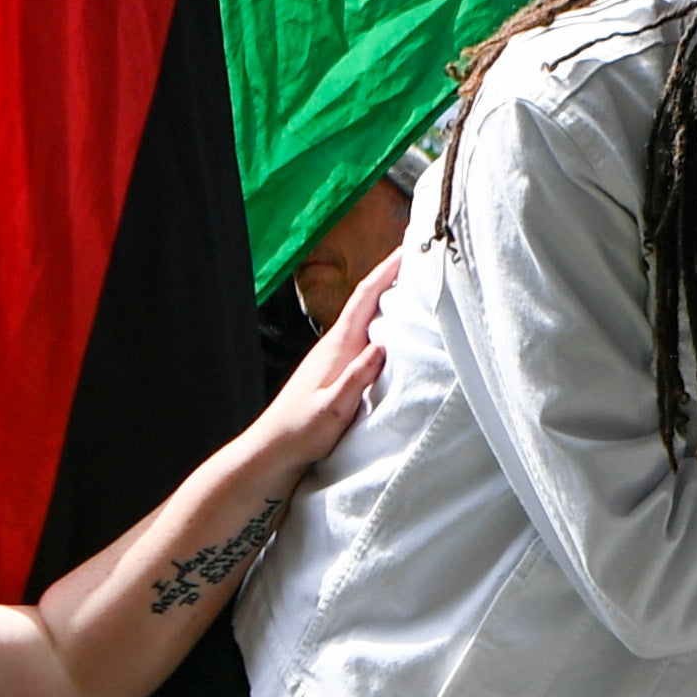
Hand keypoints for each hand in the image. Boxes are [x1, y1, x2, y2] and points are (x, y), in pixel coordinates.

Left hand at [249, 249, 394, 481]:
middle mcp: (335, 344)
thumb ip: (357, 378)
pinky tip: (394, 329)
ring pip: (368, 318)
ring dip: (389, 299)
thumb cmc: (301, 432)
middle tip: (421, 258)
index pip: (365, 297)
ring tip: (415, 286)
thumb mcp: (333, 409)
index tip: (408, 248)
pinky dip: (383, 324)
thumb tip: (382, 345)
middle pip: (368, 300)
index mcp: (336, 347)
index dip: (387, 270)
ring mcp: (335, 355)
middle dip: (393, 275)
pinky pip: (365, 337)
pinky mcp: (336, 369)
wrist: (275, 448)